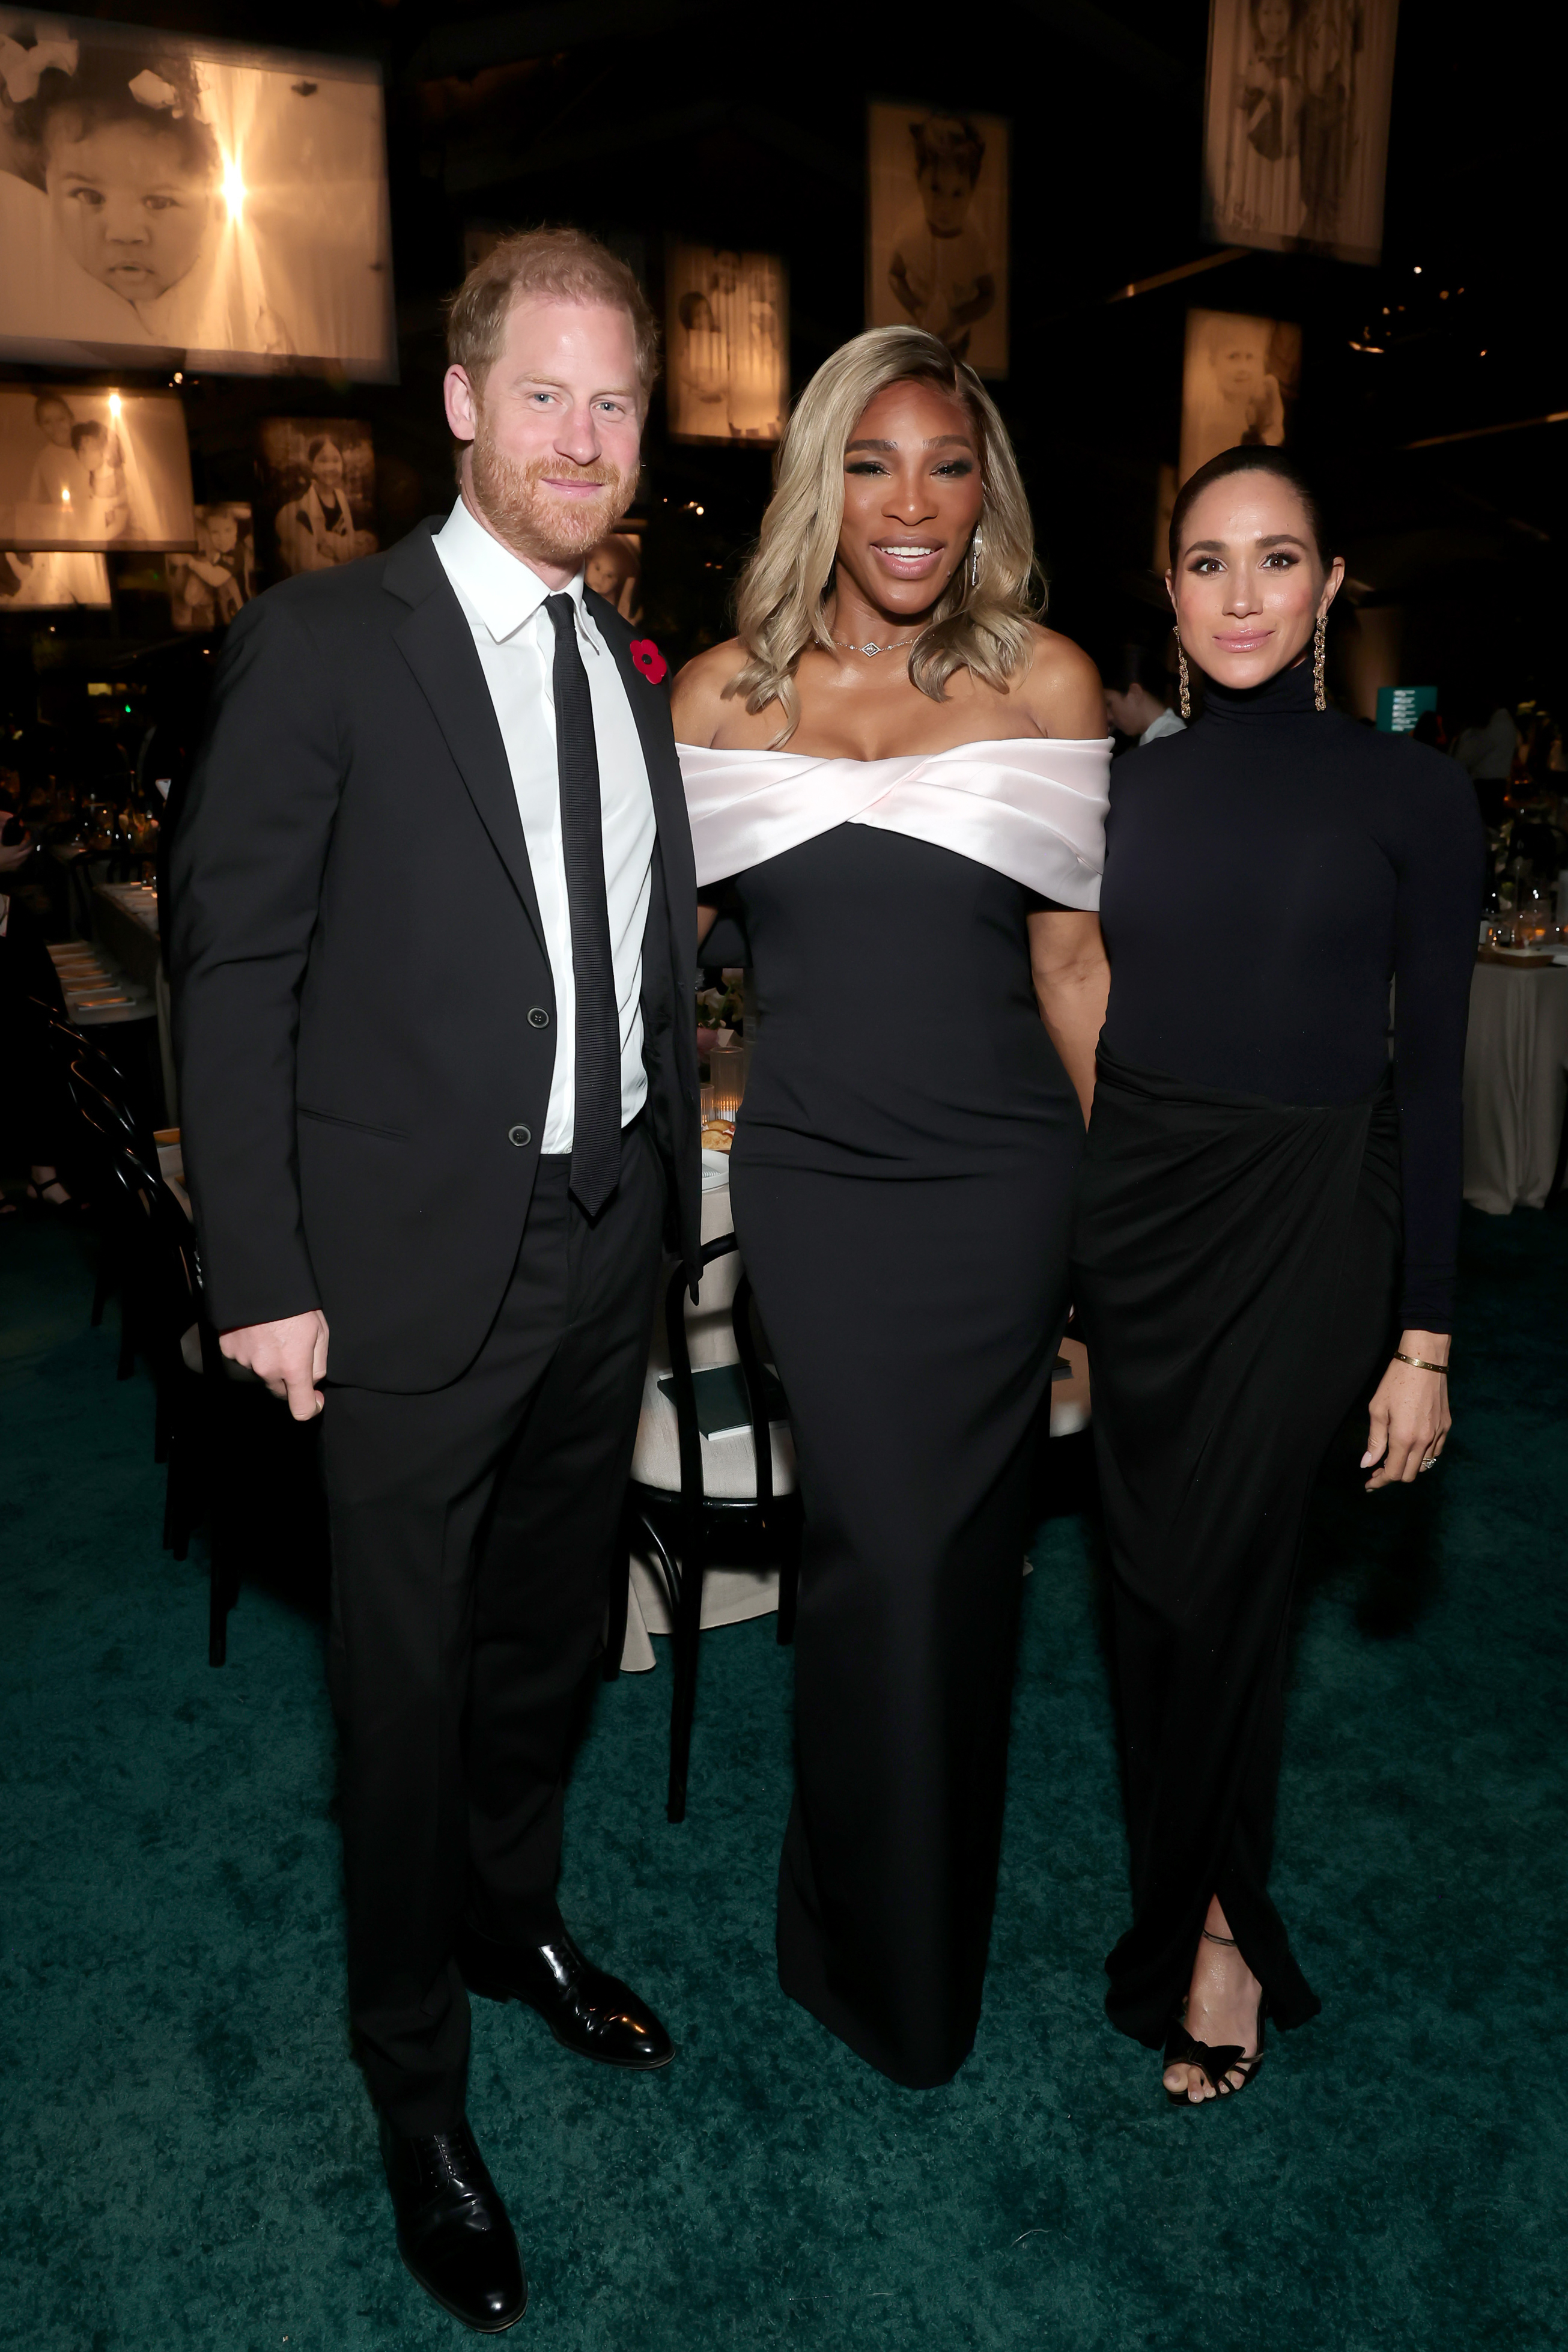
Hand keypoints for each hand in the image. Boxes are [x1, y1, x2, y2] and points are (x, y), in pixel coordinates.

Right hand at [0, 832, 32, 873]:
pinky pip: (21, 862)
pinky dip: (23, 857)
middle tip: (31, 840)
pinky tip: (20, 855)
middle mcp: (18, 857)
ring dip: (27, 852)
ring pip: (26, 857)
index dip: (27, 837)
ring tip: (27, 847)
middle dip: (31, 845)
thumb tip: (1, 828)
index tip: (28, 833)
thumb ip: (0, 836)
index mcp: (14, 850)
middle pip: (28, 851)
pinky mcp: (14, 868)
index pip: (24, 843)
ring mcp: (17, 863)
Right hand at [220, 1309, 328, 1419]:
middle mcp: (267, 1370)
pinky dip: (252, 1350)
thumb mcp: (320, 1331)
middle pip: (281, 1391)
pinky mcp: (229, 1351)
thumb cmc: (295, 1303)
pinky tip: (257, 1331)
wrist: (259, 1280)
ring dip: (269, 1362)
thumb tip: (313, 1381)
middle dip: (290, 1381)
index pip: (302, 1408)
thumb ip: (319, 1363)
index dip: (312, 1407)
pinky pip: (244, 1359)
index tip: (316, 1399)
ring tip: (274, 1335)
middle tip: (295, 1353)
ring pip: (262, 1373)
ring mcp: (245, 1361)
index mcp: (294, 1367)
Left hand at [1362, 1330, 1450, 1490]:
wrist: (1424, 1361)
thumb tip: (1367, 1463)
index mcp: (1404, 1438)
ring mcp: (1438, 1434)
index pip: (1394, 1473)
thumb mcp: (1378, 1409)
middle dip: (1392, 1476)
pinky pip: (1435, 1451)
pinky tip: (1411, 1447)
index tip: (1369, 1484)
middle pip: (1409, 1474)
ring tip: (1393, 1458)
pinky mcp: (1446, 1427)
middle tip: (1378, 1469)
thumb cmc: (1396, 1382)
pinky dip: (1423, 1456)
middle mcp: (1424, 1441)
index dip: (1380, 1481)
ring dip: (1408, 1466)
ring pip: (1424, 1465)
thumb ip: (1375, 1440)